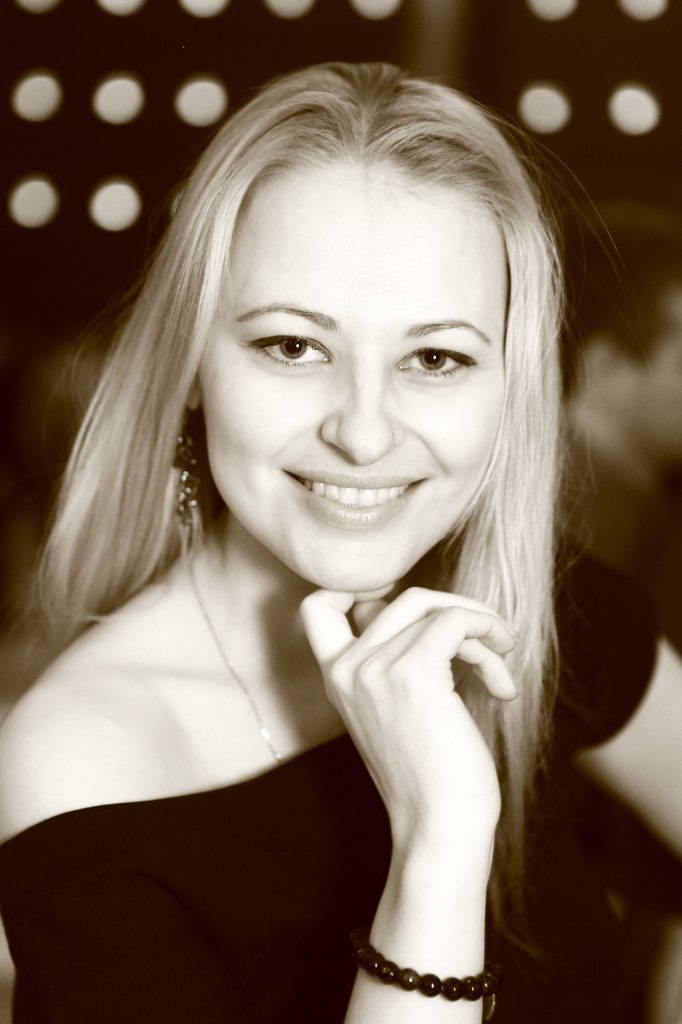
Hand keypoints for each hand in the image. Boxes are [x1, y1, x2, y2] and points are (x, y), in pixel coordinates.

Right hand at [300, 587, 516, 857]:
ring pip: (437, 611)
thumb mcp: (398, 710)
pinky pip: (456, 621)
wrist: (440, 828)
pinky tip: (502, 680)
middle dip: (455, 615)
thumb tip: (439, 615)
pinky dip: (488, 634)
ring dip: (481, 636)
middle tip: (488, 646)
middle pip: (405, 598)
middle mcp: (347, 668)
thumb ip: (398, 663)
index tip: (415, 615)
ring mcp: (374, 667)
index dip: (359, 590)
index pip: (317, 606)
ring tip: (500, 675)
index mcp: (336, 678)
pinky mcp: (413, 672)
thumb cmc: (433, 777)